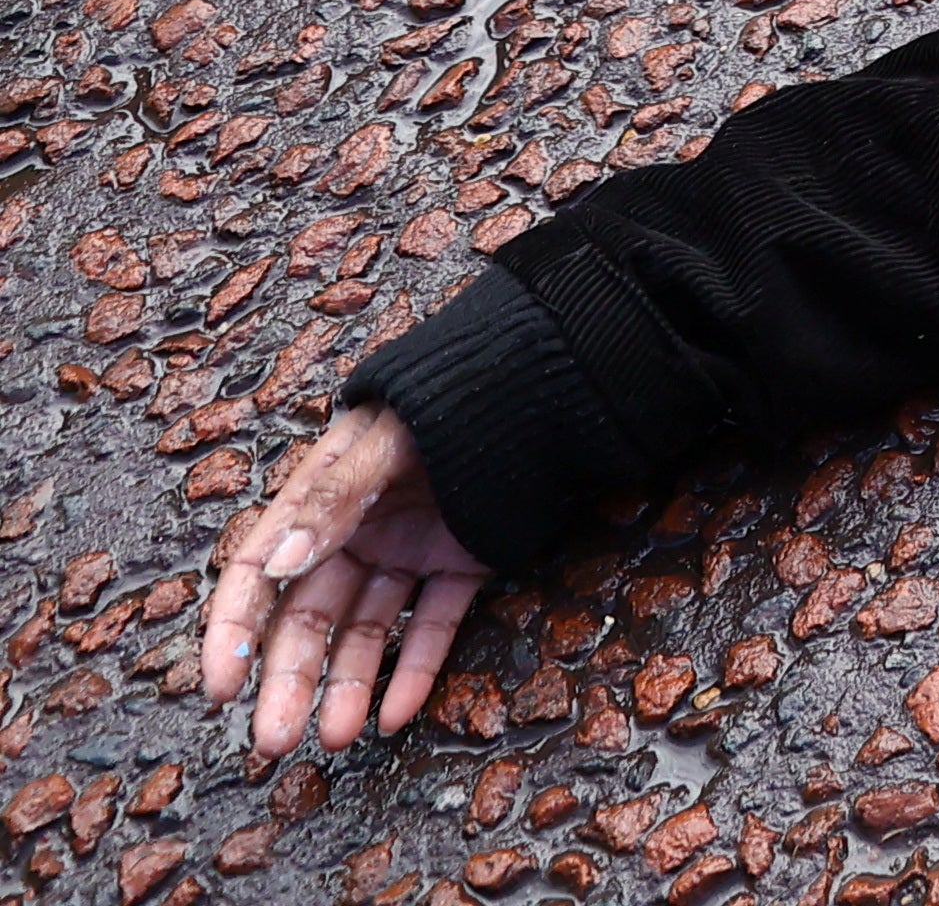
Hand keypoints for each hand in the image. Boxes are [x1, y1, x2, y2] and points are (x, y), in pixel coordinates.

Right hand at [202, 405, 490, 756]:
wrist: (538, 379)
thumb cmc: (449, 397)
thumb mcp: (385, 439)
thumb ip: (334, 499)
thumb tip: (280, 563)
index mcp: (319, 502)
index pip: (260, 575)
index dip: (235, 633)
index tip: (219, 689)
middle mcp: (356, 534)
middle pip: (311, 618)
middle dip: (289, 680)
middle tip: (275, 741)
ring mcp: (408, 552)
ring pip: (367, 632)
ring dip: (348, 686)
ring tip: (336, 738)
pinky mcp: (461, 564)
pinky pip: (433, 625)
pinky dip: (416, 671)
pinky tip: (396, 715)